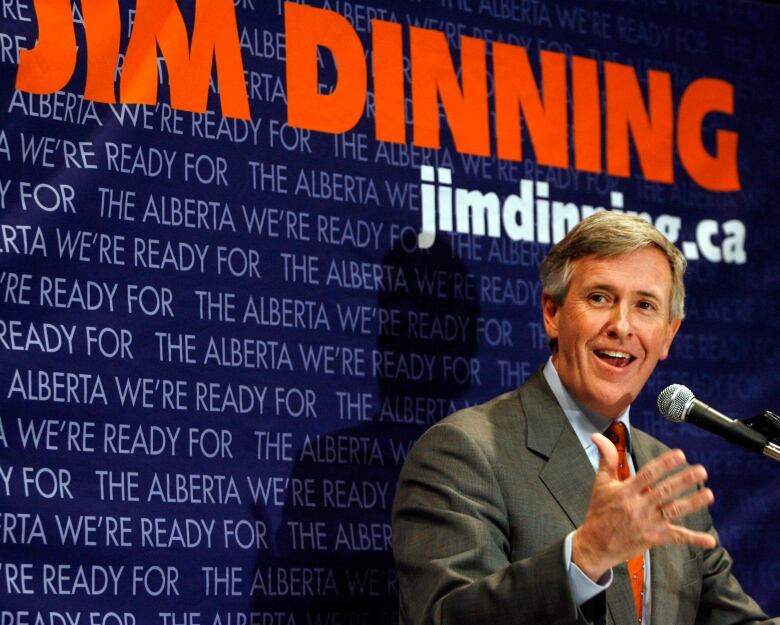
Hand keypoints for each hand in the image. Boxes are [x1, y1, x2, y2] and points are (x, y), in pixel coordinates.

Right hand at [571, 433, 715, 581]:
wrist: (595, 544)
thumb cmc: (599, 512)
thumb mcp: (600, 484)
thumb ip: (606, 459)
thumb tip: (599, 437)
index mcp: (625, 491)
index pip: (648, 474)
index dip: (665, 464)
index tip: (679, 455)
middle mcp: (638, 506)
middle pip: (664, 491)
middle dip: (684, 480)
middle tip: (701, 471)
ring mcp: (647, 523)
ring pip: (673, 510)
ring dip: (693, 503)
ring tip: (709, 494)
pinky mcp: (653, 538)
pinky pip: (676, 537)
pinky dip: (693, 539)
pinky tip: (709, 541)